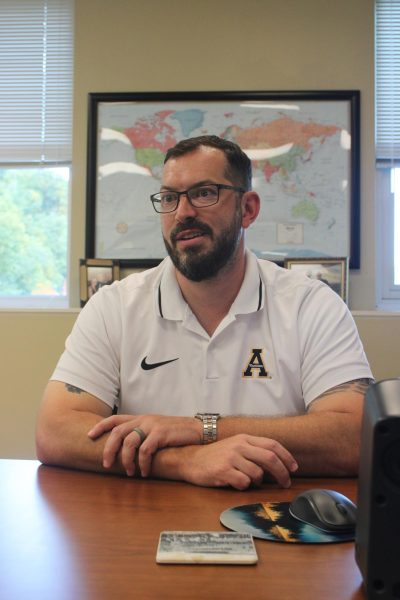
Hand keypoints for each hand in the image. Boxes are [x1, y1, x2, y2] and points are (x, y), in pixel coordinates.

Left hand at [88, 414, 201, 476]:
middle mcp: (144, 419)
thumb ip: (142, 434)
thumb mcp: (156, 429)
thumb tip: (127, 448)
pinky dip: (142, 463)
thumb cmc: (176, 433)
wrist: (197, 430)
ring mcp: (152, 425)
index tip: (90, 436)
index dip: (100, 426)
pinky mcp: (161, 433)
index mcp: (141, 418)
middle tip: (107, 464)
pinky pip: (145, 450)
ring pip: (129, 442)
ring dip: (126, 460)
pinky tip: (145, 472)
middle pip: (117, 432)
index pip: (115, 419)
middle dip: (109, 449)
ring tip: (129, 472)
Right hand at [178, 434, 297, 489]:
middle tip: (285, 483)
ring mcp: (231, 457)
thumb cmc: (215, 456)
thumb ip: (253, 451)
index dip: (286, 457)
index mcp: (244, 438)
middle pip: (270, 458)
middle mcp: (239, 445)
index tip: (294, 468)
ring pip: (257, 474)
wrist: (190, 460)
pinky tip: (234, 483)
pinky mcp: (223, 470)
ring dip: (257, 482)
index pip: (272, 445)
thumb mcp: (235, 447)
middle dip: (282, 473)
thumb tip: (277, 463)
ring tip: (246, 480)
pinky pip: (243, 482)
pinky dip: (243, 486)